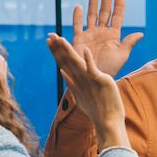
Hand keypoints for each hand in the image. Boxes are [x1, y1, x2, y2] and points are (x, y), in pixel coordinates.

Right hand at [48, 33, 128, 149]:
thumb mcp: (80, 93)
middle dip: (58, 47)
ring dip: (68, 50)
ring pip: (76, 62)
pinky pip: (93, 69)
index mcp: (76, 80)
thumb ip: (70, 81)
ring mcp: (89, 80)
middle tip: (49, 35)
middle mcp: (80, 79)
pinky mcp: (101, 81)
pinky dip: (89, 60)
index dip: (55, 51)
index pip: (63, 63)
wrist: (107, 121)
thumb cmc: (96, 109)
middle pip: (67, 61)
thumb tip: (62, 71)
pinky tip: (85, 50)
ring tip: (60, 39)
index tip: (48, 40)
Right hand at [71, 0, 143, 77]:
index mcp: (114, 36)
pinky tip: (79, 7)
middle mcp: (102, 33)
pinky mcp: (79, 39)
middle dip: (106, 1)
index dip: (119, 6)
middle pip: (104, 13)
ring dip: (93, 5)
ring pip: (91, 16)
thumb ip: (129, 43)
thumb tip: (141, 33)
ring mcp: (90, 35)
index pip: (117, 17)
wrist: (94, 79)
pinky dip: (77, 17)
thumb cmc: (110, 69)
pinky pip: (77, 25)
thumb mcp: (121, 56)